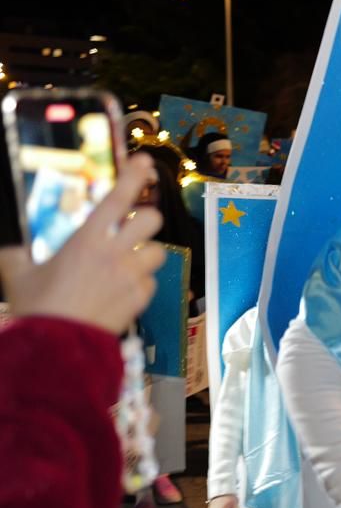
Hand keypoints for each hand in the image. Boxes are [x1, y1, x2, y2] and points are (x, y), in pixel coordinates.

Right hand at [0, 153, 165, 333]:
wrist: (57, 346)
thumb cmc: (37, 306)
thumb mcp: (18, 270)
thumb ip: (18, 249)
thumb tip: (9, 241)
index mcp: (87, 239)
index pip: (117, 198)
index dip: (133, 175)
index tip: (144, 162)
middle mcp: (115, 253)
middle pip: (152, 220)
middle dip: (144, 221)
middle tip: (129, 230)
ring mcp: (131, 276)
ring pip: (158, 252)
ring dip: (145, 254)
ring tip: (126, 264)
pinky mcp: (141, 299)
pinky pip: (152, 283)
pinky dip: (141, 284)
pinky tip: (122, 291)